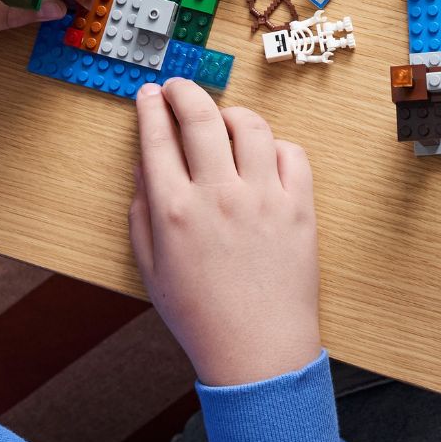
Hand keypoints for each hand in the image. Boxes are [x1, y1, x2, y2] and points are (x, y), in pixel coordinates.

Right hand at [130, 79, 320, 386]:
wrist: (257, 352)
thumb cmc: (200, 315)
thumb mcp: (151, 267)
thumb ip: (141, 212)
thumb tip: (145, 165)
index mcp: (174, 211)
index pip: (157, 137)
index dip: (150, 107)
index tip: (150, 94)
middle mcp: (218, 196)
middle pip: (201, 117)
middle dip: (185, 92)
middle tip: (179, 89)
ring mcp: (263, 198)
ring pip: (250, 125)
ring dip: (231, 114)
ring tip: (223, 122)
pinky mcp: (299, 208)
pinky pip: (292, 153)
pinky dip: (276, 146)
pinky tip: (263, 157)